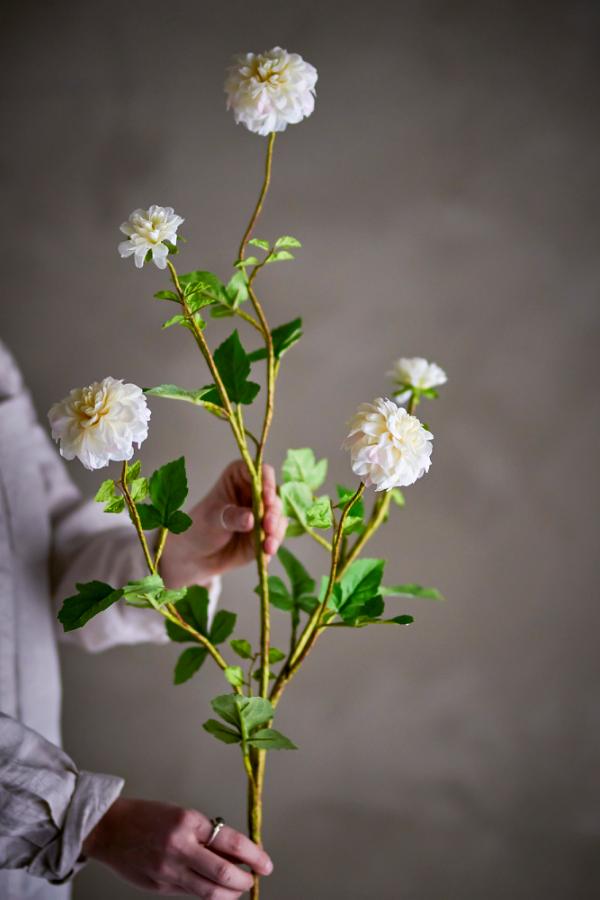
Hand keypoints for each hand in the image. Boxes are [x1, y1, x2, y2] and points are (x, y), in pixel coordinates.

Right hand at [83, 797, 272, 896]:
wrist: (110, 829)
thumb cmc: (147, 817)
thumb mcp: (182, 815)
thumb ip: (207, 835)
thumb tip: (236, 854)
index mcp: (189, 822)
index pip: (232, 843)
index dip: (255, 856)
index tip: (266, 863)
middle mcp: (180, 848)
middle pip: (225, 874)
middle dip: (245, 880)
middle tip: (253, 878)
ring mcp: (169, 871)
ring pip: (210, 893)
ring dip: (230, 893)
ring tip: (237, 886)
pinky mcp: (160, 887)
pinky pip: (192, 894)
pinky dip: (208, 893)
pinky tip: (214, 888)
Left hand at [160, 461, 286, 587]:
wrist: (197, 555)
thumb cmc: (200, 527)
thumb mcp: (212, 518)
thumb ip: (231, 517)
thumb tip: (251, 518)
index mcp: (240, 477)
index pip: (260, 472)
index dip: (267, 482)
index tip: (267, 498)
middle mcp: (255, 492)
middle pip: (274, 496)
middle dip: (273, 512)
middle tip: (268, 525)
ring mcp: (263, 513)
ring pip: (279, 516)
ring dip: (277, 530)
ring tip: (268, 545)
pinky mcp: (267, 532)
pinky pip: (277, 535)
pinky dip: (274, 543)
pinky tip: (267, 552)